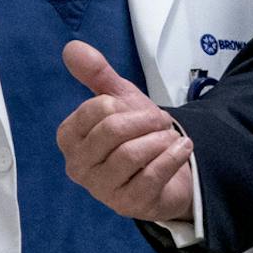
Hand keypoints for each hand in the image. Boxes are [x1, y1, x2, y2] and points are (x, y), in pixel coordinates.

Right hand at [55, 41, 194, 222]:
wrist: (166, 171)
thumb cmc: (136, 135)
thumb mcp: (119, 99)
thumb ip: (97, 74)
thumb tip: (73, 47)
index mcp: (70, 138)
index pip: (95, 110)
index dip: (124, 105)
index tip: (140, 109)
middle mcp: (78, 166)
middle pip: (112, 131)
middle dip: (145, 120)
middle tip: (161, 121)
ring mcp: (102, 189)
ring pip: (131, 154)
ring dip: (160, 139)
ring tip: (170, 137)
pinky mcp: (129, 204)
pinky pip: (152, 175)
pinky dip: (173, 156)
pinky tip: (182, 148)